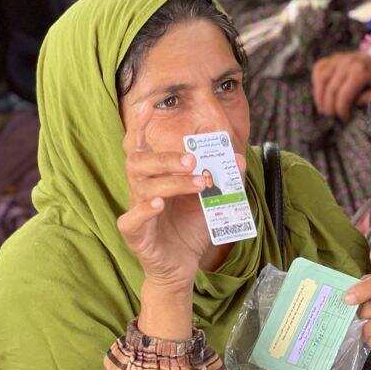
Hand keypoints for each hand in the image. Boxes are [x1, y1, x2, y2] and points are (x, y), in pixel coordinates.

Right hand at [117, 102, 243, 290]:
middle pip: (139, 162)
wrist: (183, 265)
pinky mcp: (135, 234)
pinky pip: (131, 219)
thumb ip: (226, 178)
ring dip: (171, 181)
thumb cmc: (191, 227)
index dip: (140, 124)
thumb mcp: (213, 200)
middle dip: (167, 157)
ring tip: (198, 183)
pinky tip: (158, 204)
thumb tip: (240, 158)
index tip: (147, 104)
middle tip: (193, 159)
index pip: (140, 145)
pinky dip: (143, 210)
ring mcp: (135, 210)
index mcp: (155, 175)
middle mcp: (140, 188)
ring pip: (142, 186)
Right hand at [311, 50, 370, 121]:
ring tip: (324, 110)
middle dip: (331, 107)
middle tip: (333, 117)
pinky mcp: (332, 58)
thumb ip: (368, 99)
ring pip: (321, 79)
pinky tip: (322, 96)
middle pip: (331, 89)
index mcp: (361, 71)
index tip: (345, 119)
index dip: (342, 110)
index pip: (344, 95)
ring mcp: (339, 58)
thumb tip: (353, 106)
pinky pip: (318, 69)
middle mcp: (348, 62)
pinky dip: (317, 83)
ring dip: (320, 97)